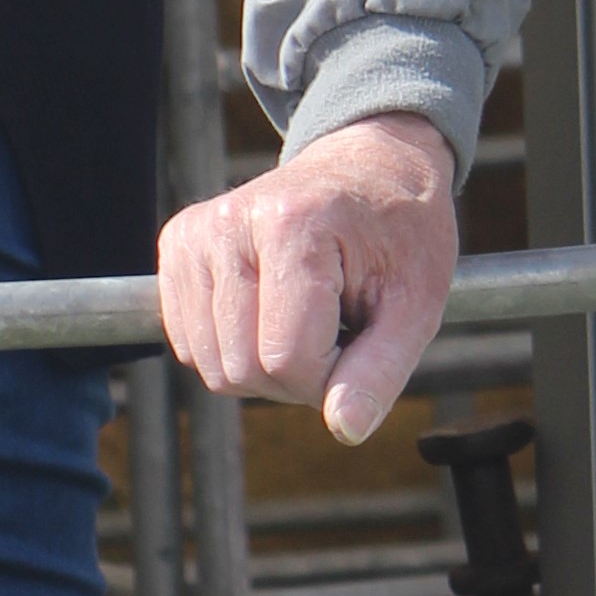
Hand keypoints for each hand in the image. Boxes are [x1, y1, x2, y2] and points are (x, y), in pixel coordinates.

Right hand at [158, 114, 458, 446]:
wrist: (370, 165)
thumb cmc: (402, 233)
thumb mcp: (417, 302)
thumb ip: (381, 371)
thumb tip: (345, 429)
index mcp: (296, 227)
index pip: (287, 360)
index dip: (331, 377)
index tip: (363, 339)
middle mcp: (231, 224)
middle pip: (242, 368)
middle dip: (297, 375)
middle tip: (337, 329)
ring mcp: (195, 234)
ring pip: (211, 366)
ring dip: (264, 365)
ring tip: (306, 314)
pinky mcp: (178, 244)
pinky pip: (190, 345)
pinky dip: (234, 348)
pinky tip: (271, 310)